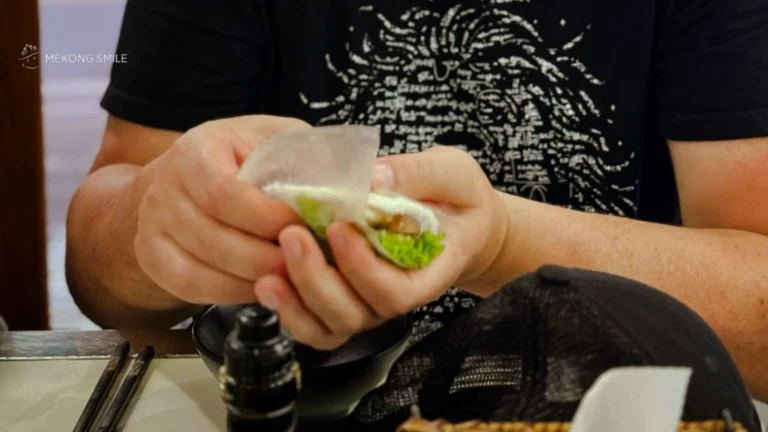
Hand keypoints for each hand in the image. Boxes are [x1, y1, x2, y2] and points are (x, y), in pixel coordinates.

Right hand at [134, 115, 309, 305]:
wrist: (191, 178)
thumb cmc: (246, 157)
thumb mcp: (277, 141)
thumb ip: (308, 159)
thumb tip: (357, 187)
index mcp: (196, 150)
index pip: (224, 193)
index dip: (266, 218)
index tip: (303, 227)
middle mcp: (164, 187)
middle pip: (212, 237)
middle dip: (265, 257)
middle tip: (305, 264)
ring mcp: (151, 224)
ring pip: (199, 269)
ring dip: (251, 279)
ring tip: (290, 277)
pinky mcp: (152, 256)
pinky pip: (189, 287)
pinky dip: (229, 293)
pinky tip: (262, 288)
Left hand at [253, 146, 507, 349]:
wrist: (458, 220)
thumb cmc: (457, 197)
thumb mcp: (451, 173)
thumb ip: (418, 174)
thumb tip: (373, 176)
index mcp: (429, 271)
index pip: (396, 292)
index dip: (364, 268)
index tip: (340, 227)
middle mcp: (396, 295)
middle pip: (355, 313)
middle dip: (318, 280)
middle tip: (292, 236)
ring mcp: (369, 303)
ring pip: (330, 325)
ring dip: (297, 302)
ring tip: (267, 274)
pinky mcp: (346, 298)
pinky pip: (316, 324)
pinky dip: (289, 312)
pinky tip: (266, 284)